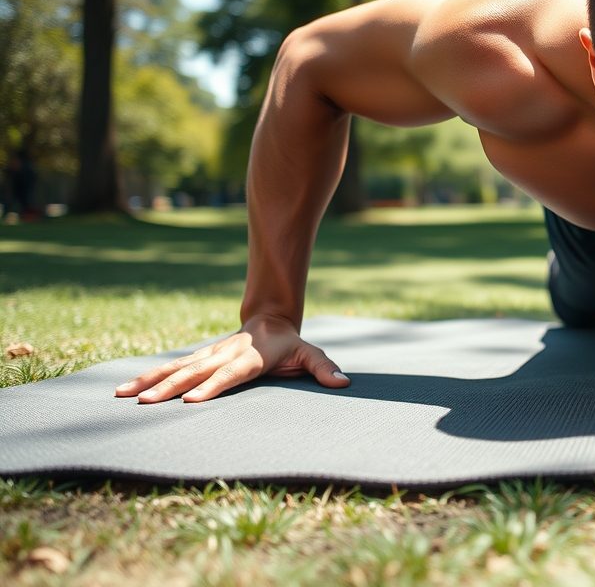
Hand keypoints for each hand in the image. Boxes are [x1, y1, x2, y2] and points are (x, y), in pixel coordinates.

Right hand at [114, 315, 349, 403]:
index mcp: (251, 358)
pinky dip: (148, 376)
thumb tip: (343, 383)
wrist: (270, 319)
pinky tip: (124, 388)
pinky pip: (171, 368)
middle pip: (195, 373)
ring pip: (176, 368)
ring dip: (150, 381)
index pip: (230, 374)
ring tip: (123, 395)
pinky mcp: (199, 358)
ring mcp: (209, 355)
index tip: (190, 400)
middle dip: (169, 388)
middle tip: (144, 403)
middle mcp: (225, 355)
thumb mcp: (311, 354)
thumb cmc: (290, 345)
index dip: (212, 386)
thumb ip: (324, 368)